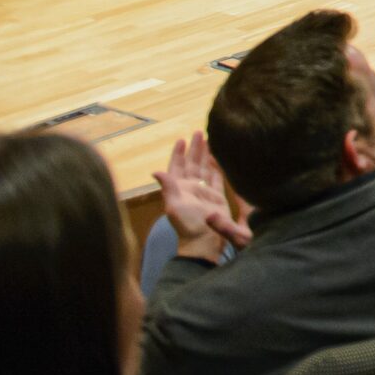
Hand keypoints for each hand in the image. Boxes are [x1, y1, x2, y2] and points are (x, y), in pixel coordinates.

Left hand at [153, 132, 250, 261]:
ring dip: (206, 155)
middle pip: (193, 164)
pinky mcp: (217, 197)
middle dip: (195, 149)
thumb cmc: (188, 224)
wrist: (204, 241)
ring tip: (210, 140)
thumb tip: (155, 171)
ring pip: (205, 169)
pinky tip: (219, 158)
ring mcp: (204, 192)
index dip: (179, 154)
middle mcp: (191, 188)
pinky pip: (217, 178)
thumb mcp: (174, 206)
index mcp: (179, 189)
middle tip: (199, 132)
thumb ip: (168, 188)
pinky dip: (217, 167)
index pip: (178, 167)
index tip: (182, 139)